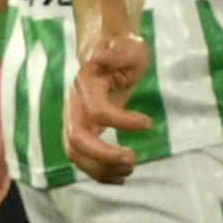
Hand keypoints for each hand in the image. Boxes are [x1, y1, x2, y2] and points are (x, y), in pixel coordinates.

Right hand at [64, 31, 151, 182]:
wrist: (107, 48)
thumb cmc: (122, 47)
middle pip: (76, 139)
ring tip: (129, 169)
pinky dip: (98, 173)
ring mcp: (74, 119)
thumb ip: (116, 53)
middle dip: (103, 156)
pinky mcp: (81, 131)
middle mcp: (74, 104)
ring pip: (75, 153)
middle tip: (131, 160)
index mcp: (85, 83)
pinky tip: (119, 177)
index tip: (148, 123)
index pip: (97, 110)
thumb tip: (99, 55)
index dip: (122, 121)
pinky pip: (81, 159)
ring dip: (100, 168)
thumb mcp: (128, 46)